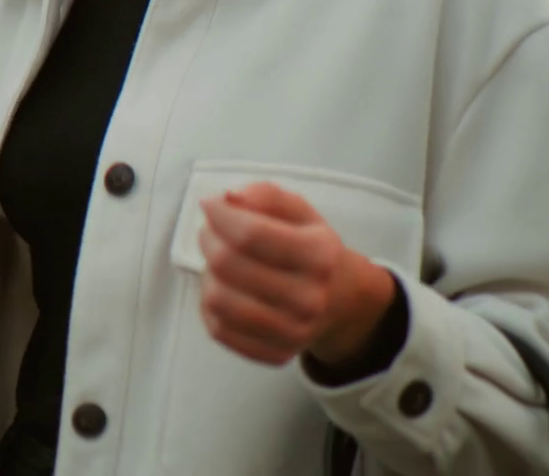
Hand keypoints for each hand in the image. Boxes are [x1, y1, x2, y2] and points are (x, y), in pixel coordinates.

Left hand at [196, 182, 396, 368]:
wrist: (341, 300)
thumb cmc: (311, 248)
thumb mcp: (299, 212)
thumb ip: (265, 195)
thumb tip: (229, 198)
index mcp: (319, 255)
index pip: (251, 234)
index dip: (220, 215)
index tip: (209, 204)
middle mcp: (309, 298)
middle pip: (228, 264)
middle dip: (209, 239)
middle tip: (211, 231)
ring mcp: (293, 332)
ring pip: (217, 300)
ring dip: (208, 274)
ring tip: (219, 262)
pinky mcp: (275, 353)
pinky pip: (218, 329)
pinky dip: (210, 305)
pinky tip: (225, 289)